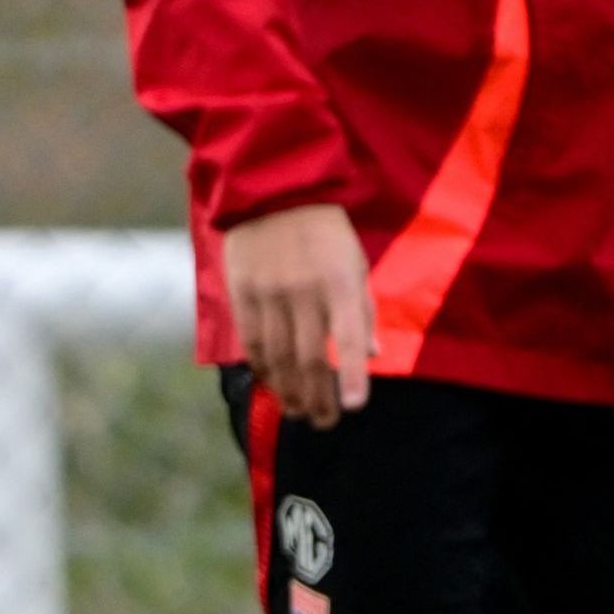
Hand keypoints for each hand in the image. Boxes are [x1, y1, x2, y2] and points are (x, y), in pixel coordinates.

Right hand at [222, 201, 373, 426]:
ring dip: (289, 390)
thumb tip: (372, 355)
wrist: (272, 191)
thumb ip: (363, 310)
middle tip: (324, 422)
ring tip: (298, 412)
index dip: (350, 376)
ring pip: (277, 356)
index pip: (347, 338)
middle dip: (317, 396)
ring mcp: (269, 293)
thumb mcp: (355, 263)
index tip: (353, 407)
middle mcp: (304, 291)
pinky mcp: (242, 292)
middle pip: (308, 357)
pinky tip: (272, 384)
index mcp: (340, 282)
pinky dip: (262, 368)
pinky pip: (251, 340)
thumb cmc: (324, 231)